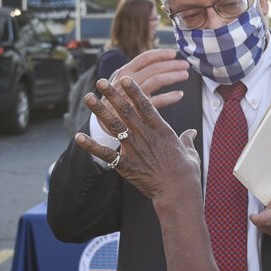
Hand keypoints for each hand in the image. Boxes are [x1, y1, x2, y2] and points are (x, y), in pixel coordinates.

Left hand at [76, 77, 201, 204]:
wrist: (179, 192)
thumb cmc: (187, 172)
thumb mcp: (190, 151)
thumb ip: (187, 139)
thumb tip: (191, 133)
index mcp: (161, 130)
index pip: (145, 105)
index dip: (134, 91)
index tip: (124, 78)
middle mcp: (146, 136)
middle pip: (126, 111)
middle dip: (113, 95)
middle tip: (101, 81)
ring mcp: (135, 150)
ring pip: (114, 126)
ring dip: (100, 111)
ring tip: (89, 98)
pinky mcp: (127, 166)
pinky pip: (106, 154)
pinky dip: (92, 146)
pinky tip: (79, 137)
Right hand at [96, 49, 189, 132]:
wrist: (102, 121)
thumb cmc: (115, 100)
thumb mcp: (121, 82)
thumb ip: (136, 73)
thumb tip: (157, 63)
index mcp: (124, 71)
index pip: (144, 57)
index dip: (160, 54)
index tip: (173, 53)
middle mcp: (127, 80)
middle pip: (154, 68)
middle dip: (171, 64)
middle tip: (185, 64)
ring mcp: (131, 94)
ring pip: (157, 80)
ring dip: (173, 76)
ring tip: (185, 75)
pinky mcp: (136, 109)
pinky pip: (157, 101)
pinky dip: (170, 96)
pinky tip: (179, 95)